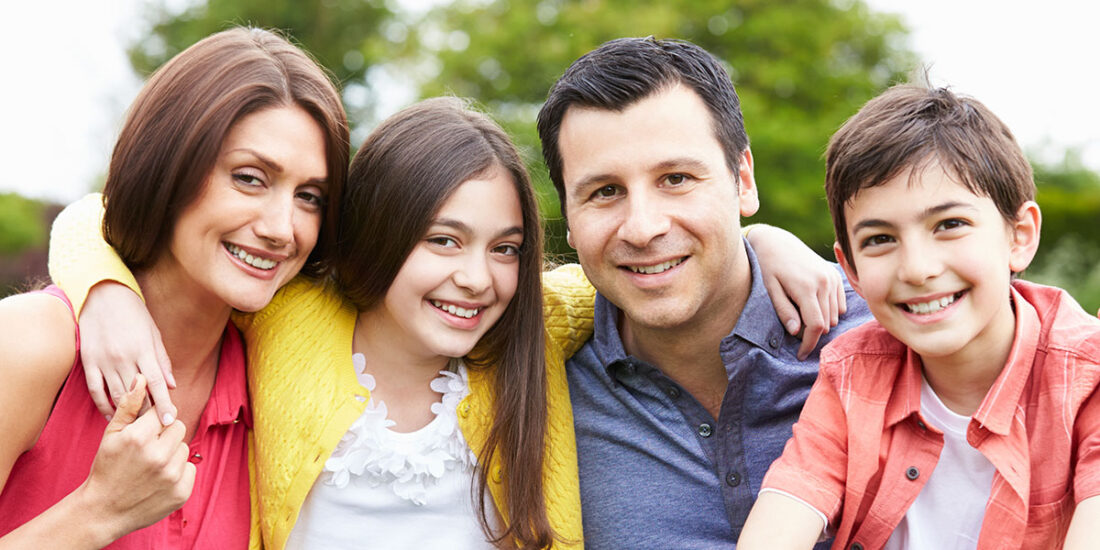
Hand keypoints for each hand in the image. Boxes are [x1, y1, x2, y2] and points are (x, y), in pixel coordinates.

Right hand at [77, 375, 194, 542]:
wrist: (103, 510)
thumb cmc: (106, 468)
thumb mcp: (111, 435)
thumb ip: (129, 405)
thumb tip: (141, 377)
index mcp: (139, 437)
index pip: (164, 412)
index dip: (154, 420)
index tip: (146, 430)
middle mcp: (158, 455)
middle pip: (178, 427)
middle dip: (165, 435)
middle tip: (147, 449)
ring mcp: (171, 476)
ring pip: (184, 448)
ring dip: (171, 453)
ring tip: (150, 465)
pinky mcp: (181, 492)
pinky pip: (190, 468)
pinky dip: (178, 472)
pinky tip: (159, 479)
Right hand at [80, 282, 176, 425]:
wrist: (102, 295)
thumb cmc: (134, 313)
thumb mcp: (153, 333)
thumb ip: (162, 360)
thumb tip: (173, 385)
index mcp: (143, 349)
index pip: (157, 383)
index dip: (165, 403)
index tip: (171, 420)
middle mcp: (123, 357)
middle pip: (137, 393)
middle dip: (147, 413)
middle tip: (157, 429)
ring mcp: (104, 360)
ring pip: (116, 395)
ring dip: (127, 413)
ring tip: (138, 428)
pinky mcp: (88, 362)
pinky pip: (95, 390)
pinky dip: (103, 406)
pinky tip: (112, 416)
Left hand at [746, 224, 846, 359]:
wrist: (776, 241)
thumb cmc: (768, 266)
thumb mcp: (770, 289)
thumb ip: (784, 311)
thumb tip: (796, 332)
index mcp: (807, 287)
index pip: (816, 326)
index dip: (809, 344)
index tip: (801, 355)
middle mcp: (824, 282)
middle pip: (827, 323)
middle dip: (812, 333)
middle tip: (794, 331)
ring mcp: (832, 278)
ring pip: (835, 316)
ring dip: (821, 322)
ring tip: (801, 315)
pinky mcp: (835, 275)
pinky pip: (840, 305)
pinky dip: (829, 311)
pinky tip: (813, 306)